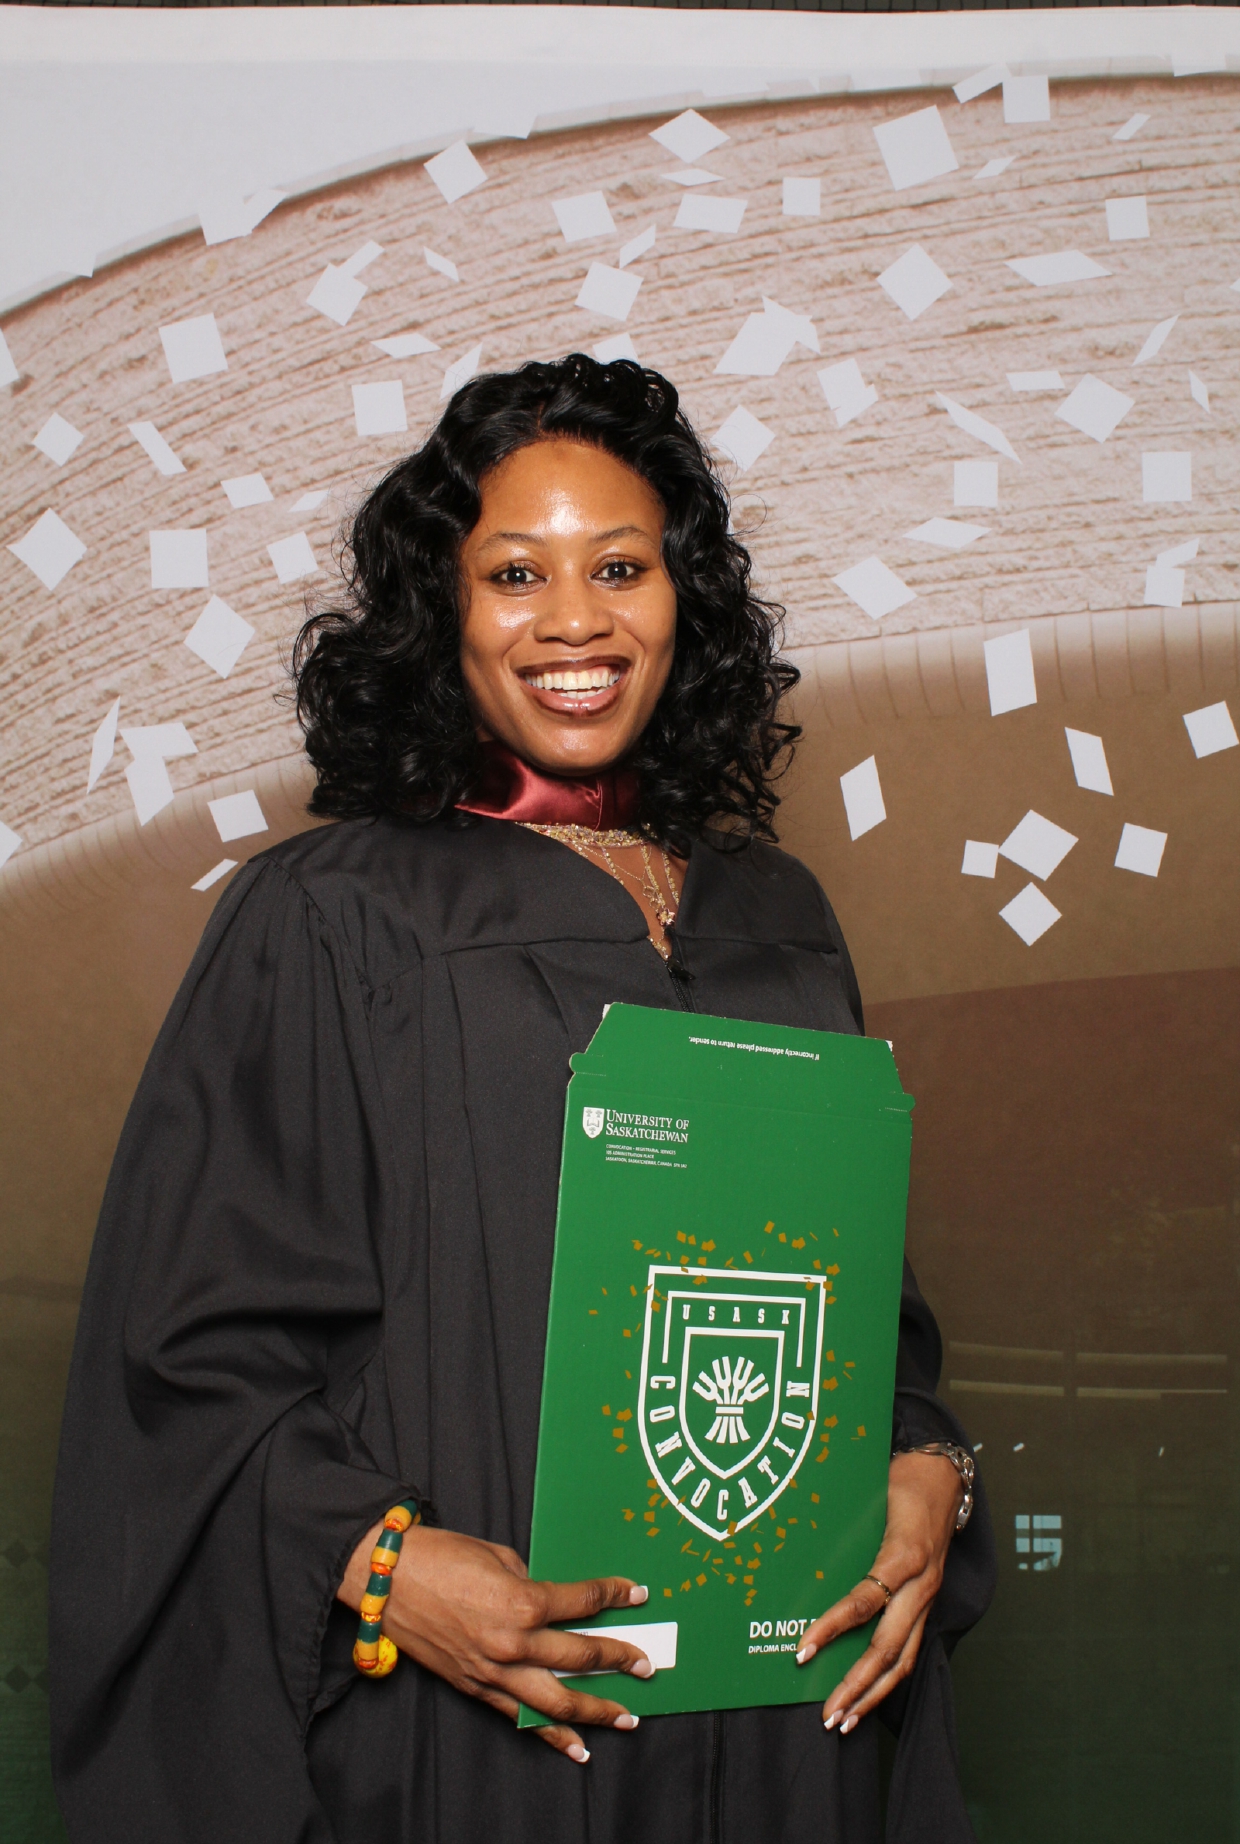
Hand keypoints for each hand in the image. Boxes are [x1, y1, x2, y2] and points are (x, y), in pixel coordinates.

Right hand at [337, 1522, 653, 1762]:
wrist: (387, 1578)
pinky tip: (577, 1748)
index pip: (583, 1602)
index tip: (638, 1594)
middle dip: (618, 1659)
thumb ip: (531, 1582)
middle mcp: (514, 1644)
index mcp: (523, 1602)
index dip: (615, 1595)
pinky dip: (551, 1735)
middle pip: (580, 1657)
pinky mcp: (476, 1688)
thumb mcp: (498, 1557)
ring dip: (597, 1711)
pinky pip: (521, 1717)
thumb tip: (553, 1600)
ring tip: (627, 1718)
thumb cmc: (441, 1555)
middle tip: (645, 1665)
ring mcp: (495, 1672)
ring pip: (558, 1701)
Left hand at [795, 1450, 961, 1732]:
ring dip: (873, 1694)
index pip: (863, 1601)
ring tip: (845, 1721)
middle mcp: (920, 1584)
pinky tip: (867, 1696)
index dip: (831, 1628)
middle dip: (856, 1685)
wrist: (945, 1476)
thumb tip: (791, 1549)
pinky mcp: (929, 1603)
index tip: (802, 1651)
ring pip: (904, 1660)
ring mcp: (928, 1597)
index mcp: (903, 1554)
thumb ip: (841, 1525)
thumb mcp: (871, 1494)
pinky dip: (889, 1678)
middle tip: (827, 1714)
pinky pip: (911, 1649)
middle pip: (887, 1647)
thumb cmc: (900, 1480)